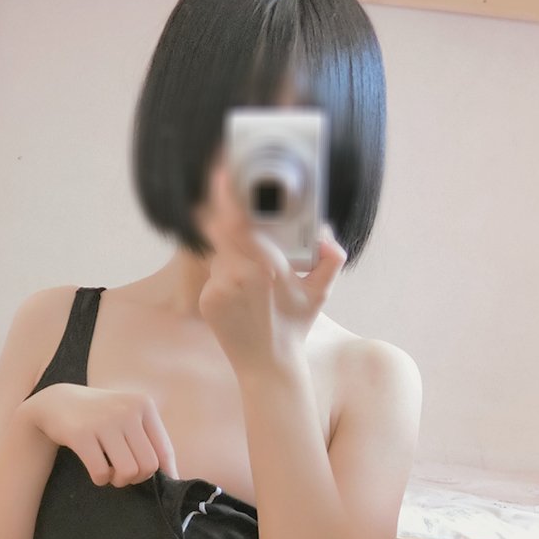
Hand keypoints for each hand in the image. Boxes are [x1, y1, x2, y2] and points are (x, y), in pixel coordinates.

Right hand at [25, 383, 178, 487]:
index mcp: (143, 405)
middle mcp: (127, 410)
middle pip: (149, 465)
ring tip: (111, 473)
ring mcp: (104, 421)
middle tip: (124, 474)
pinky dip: (100, 479)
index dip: (165, 474)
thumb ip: (149, 440)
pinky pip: (101, 472)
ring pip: (128, 471)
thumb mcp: (128, 416)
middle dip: (137, 478)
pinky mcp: (81, 434)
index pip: (165, 450)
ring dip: (119, 481)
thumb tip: (173, 476)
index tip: (159, 484)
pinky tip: (96, 471)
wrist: (58, 402)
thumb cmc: (100, 416)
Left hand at [195, 150, 346, 378]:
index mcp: (268, 267)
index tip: (222, 172)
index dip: (226, 193)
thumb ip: (330, 259)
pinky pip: (213, 273)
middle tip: (227, 193)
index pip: (238, 220)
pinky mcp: (207, 301)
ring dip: (229, 247)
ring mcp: (220, 289)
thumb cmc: (294, 327)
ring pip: (218, 251)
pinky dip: (223, 271)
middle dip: (222, 210)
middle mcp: (240, 276)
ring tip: (246, 258)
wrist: (268, 366)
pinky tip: (238, 286)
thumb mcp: (319, 293)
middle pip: (220, 228)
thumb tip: (326, 232)